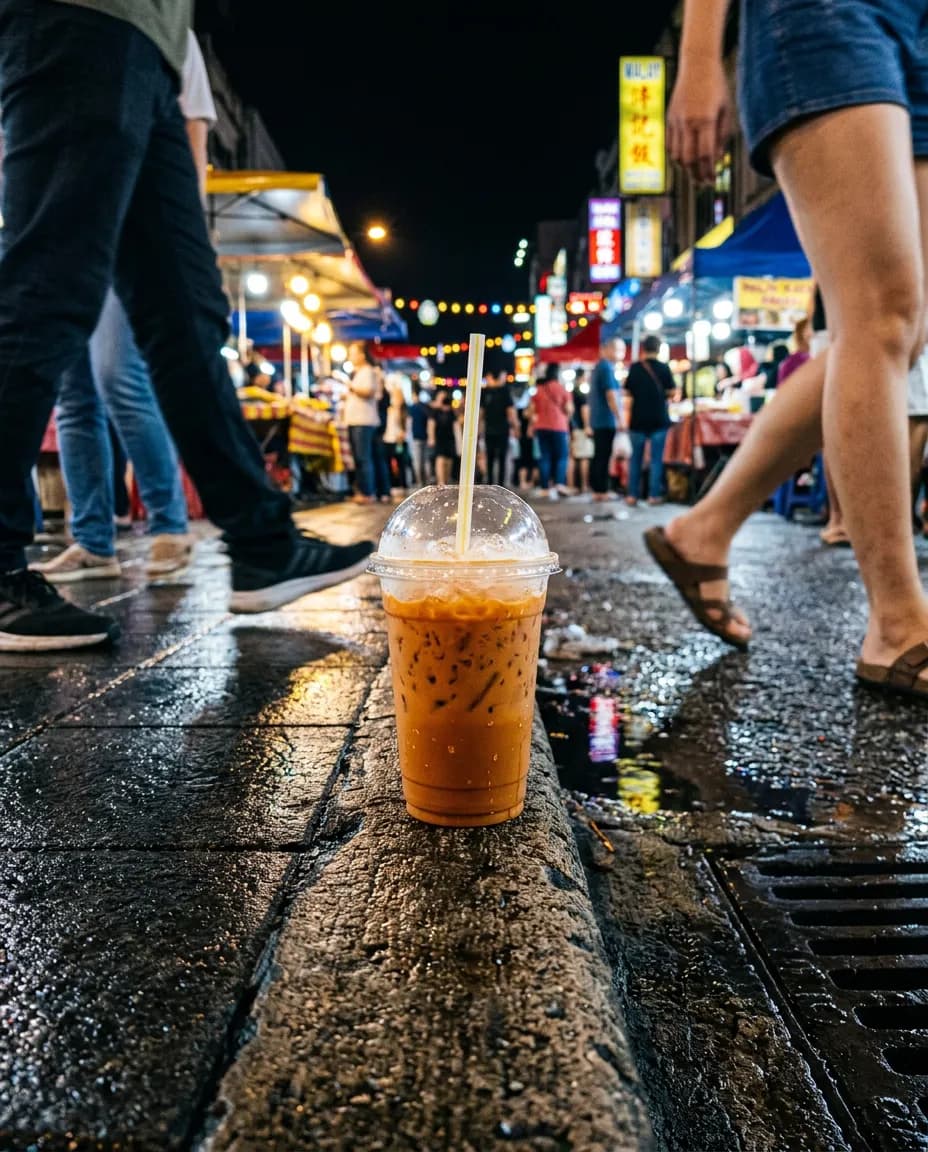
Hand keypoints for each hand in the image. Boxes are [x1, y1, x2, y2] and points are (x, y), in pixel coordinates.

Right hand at [667, 58, 731, 184]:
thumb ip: (722, 136)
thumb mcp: (726, 110)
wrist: (697, 64)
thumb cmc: (716, 85)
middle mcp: (688, 122)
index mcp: (705, 119)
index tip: (712, 181)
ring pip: (677, 155)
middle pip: (689, 160)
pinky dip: (677, 156)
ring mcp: (676, 121)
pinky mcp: (669, 119)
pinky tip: (686, 159)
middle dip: (696, 175)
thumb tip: (716, 159)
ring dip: (686, 168)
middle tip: (703, 183)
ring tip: (695, 173)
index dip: (708, 172)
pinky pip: (670, 145)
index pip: (705, 155)